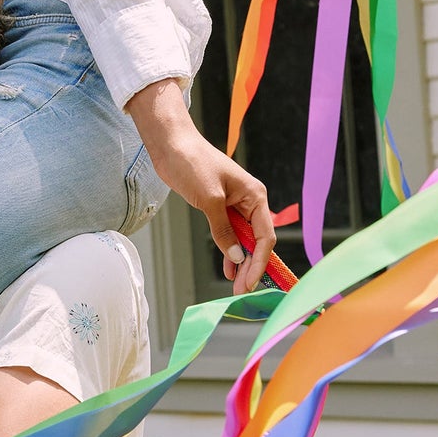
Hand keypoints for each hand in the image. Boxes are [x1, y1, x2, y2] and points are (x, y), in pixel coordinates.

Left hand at [126, 79, 273, 293]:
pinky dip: (229, 250)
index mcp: (255, 196)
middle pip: (257, 241)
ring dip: (240, 262)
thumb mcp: (209, 200)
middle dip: (251, 266)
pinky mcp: (220, 208)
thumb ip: (223, 230)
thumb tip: (236, 256)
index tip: (251, 281)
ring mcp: (235, 206)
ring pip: (244, 240)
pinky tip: (228, 267)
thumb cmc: (192, 164)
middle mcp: (250, 202)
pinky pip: (230, 234)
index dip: (260, 261)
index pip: (265, 236)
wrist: (172, 146)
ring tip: (235, 284)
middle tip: (242, 290)